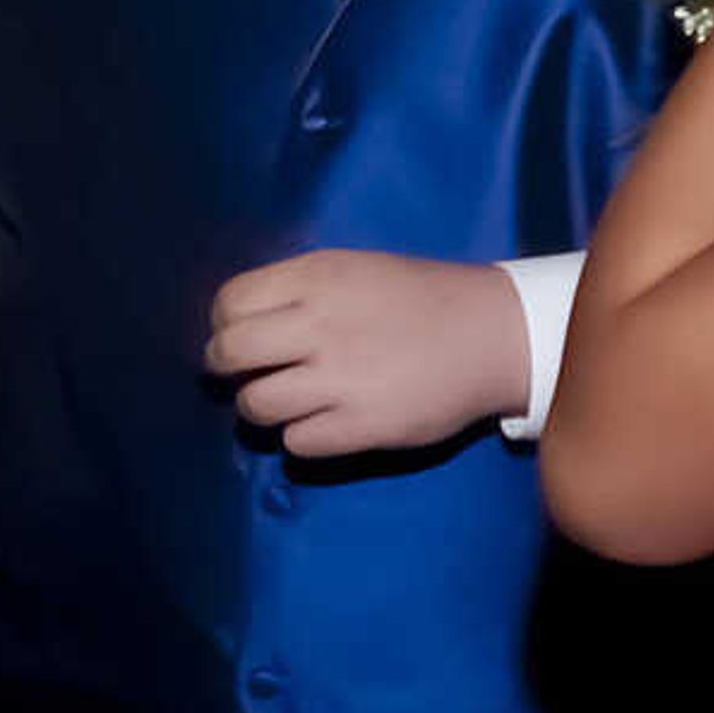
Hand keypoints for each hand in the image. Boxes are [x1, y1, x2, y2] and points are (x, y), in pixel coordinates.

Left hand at [206, 251, 529, 457]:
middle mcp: (322, 324)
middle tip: (244, 373)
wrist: (490, 334)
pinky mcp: (363, 426)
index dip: (223, 324)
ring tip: (285, 401)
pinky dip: (301, 436)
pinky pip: (296, 443)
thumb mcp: (353, 269)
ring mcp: (341, 378)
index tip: (239, 335)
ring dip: (260, 406)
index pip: (230, 302)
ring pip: (255, 404)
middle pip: (230, 352)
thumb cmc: (417, 299)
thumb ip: (297, 289)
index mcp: (318, 277)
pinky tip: (323, 422)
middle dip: (224, 366)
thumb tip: (236, 323)